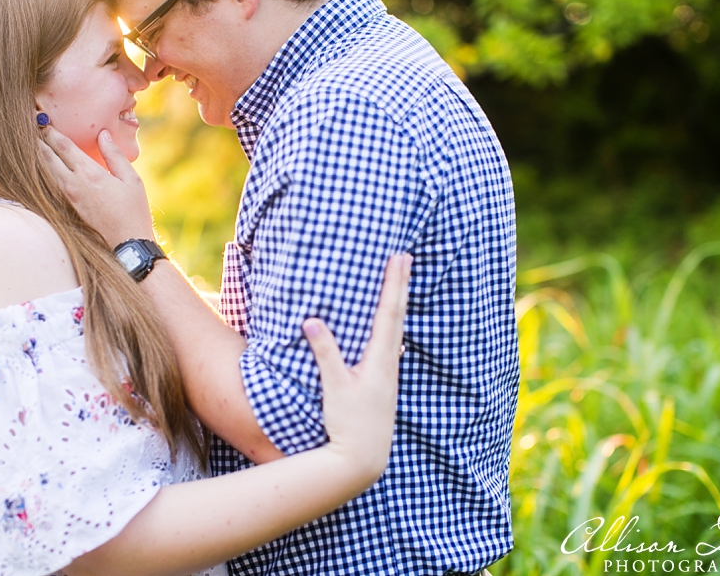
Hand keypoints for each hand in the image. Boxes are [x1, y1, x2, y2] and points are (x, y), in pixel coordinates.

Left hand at [39, 127, 154, 246]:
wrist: (126, 243)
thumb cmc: (133, 210)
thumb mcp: (132, 179)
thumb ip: (114, 155)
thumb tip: (103, 134)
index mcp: (90, 173)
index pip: (63, 146)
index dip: (49, 130)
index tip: (41, 118)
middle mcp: (74, 183)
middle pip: (47, 156)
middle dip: (38, 139)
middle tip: (28, 124)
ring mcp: (68, 196)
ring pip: (45, 170)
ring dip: (38, 154)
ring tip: (31, 141)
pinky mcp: (68, 206)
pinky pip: (50, 183)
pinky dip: (44, 170)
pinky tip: (42, 165)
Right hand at [303, 254, 411, 479]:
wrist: (364, 459)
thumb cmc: (349, 424)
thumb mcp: (333, 387)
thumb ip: (325, 353)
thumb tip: (313, 321)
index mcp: (379, 360)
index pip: (388, 313)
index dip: (393, 284)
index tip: (399, 259)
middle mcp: (390, 364)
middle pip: (398, 316)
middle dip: (401, 285)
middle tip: (406, 259)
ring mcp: (389, 375)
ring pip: (397, 330)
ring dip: (398, 304)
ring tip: (401, 284)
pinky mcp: (384, 385)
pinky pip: (392, 346)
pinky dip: (393, 327)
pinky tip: (392, 332)